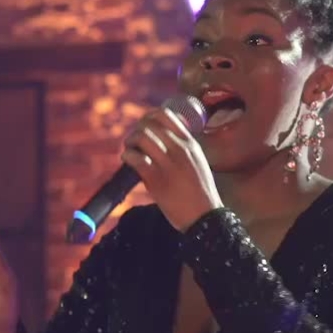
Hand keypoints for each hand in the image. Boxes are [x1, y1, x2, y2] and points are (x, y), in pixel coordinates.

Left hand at [121, 108, 222, 231]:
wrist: (205, 217)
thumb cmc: (200, 192)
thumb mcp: (198, 162)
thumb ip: (184, 148)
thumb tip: (163, 136)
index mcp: (191, 144)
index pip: (166, 116)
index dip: (149, 117)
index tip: (145, 126)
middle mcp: (180, 150)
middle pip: (150, 125)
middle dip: (137, 130)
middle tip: (134, 142)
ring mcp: (168, 164)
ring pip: (141, 137)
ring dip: (130, 141)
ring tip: (130, 150)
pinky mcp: (156, 180)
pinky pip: (135, 158)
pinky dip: (127, 156)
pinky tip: (128, 161)